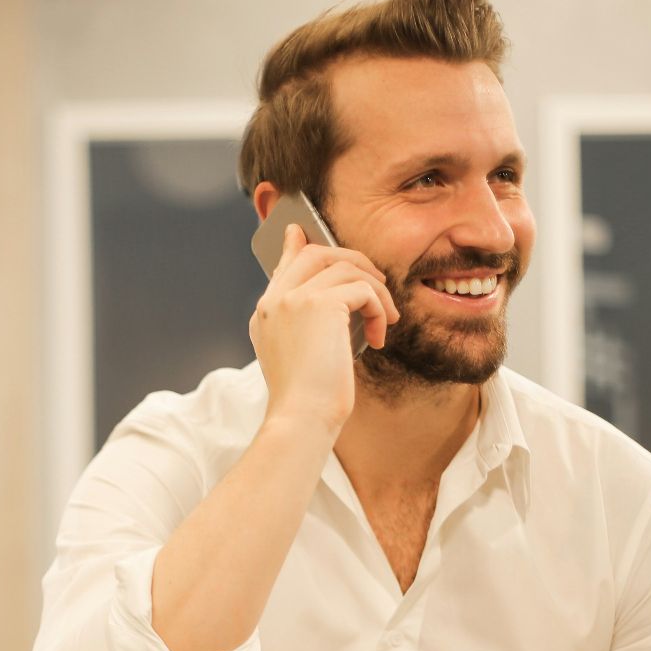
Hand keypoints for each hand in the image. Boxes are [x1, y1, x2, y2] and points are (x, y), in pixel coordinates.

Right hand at [249, 223, 398, 435]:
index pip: (283, 266)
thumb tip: (336, 304)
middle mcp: (275, 300)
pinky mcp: (319, 303)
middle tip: (377, 282)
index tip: (299, 232)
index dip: (296, 246)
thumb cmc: (306, 400)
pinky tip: (379, 336)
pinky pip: (362, 288)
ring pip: (344, 267)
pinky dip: (378, 308)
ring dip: (375, 290)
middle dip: (352, 260)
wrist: (301, 418)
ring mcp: (294, 298)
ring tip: (385, 319)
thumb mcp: (301, 358)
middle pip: (315, 253)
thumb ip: (308, 326)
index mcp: (266, 314)